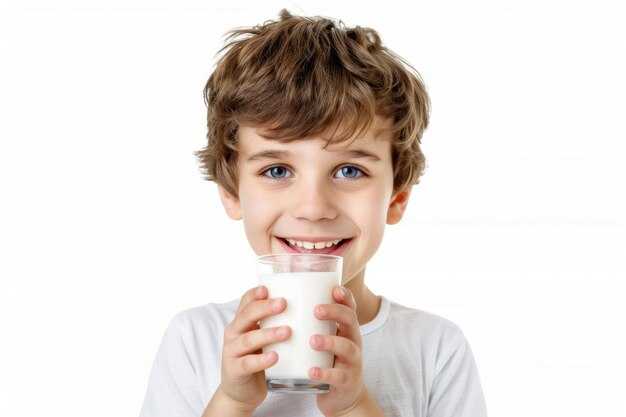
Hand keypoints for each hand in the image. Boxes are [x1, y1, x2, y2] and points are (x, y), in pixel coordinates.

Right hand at [216, 285, 290, 413]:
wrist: (241, 392)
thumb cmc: (258, 358)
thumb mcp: (262, 338)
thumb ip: (276, 323)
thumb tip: (308, 304)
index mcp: (242, 322)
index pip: (245, 302)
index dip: (255, 294)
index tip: (268, 288)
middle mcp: (234, 333)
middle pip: (247, 315)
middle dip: (265, 308)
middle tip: (284, 303)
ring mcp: (232, 352)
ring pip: (249, 339)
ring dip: (268, 334)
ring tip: (287, 331)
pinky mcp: (235, 371)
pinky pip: (248, 364)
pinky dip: (262, 360)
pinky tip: (275, 357)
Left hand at [309, 286, 374, 416]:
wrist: (341, 397)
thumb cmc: (327, 361)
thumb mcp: (324, 339)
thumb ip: (310, 323)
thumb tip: (279, 300)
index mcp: (346, 328)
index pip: (350, 307)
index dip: (345, 297)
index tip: (334, 288)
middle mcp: (353, 341)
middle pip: (351, 321)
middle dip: (336, 313)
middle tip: (317, 310)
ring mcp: (353, 361)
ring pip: (347, 347)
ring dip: (330, 342)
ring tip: (313, 340)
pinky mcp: (348, 381)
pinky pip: (338, 376)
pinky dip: (324, 373)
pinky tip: (311, 371)